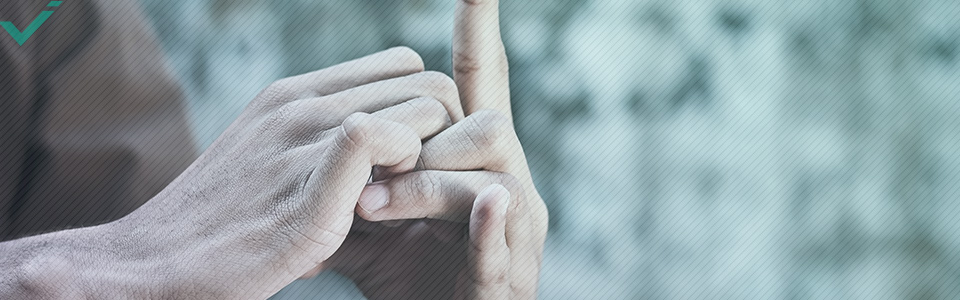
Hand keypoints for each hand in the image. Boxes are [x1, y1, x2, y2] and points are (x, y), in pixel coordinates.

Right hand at [100, 47, 465, 297]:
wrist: (151, 264)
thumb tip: (376, 148)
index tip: (419, 158)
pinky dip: (409, 174)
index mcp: (296, 93)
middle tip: (425, 184)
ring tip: (407, 202)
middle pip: (427, 84)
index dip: (424, 110)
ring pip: (423, 108)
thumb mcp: (267, 161)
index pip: (403, 67)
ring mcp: (305, 136)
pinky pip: (385, 138)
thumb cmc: (218, 225)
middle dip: (442, 134)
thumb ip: (319, 146)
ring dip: (432, 157)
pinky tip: (387, 213)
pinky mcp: (310, 183)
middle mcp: (304, 102)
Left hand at [323, 0, 547, 297]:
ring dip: (429, 182)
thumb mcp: (368, 224)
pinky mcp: (509, 276)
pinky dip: (489, 221)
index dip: (479, 35)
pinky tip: (481, 203)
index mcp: (472, 165)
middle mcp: (503, 186)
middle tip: (364, 176)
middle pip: (489, 120)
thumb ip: (352, 176)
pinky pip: (505, 237)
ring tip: (373, 207)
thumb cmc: (410, 280)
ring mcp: (513, 231)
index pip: (479, 87)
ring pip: (494, 173)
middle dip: (430, 133)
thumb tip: (312, 138)